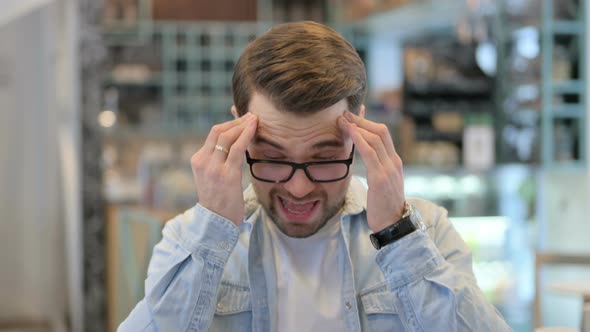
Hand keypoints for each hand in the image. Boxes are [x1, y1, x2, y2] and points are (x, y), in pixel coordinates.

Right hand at [190, 112, 257, 224]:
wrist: (216, 221)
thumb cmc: (219, 199)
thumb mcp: (212, 176)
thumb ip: (218, 159)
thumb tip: (232, 141)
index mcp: (197, 160)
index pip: (213, 134)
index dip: (229, 123)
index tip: (243, 119)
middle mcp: (202, 161)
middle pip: (218, 131)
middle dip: (236, 121)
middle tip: (251, 116)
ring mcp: (213, 168)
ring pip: (227, 136)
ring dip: (242, 125)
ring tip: (255, 119)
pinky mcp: (226, 175)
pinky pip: (236, 149)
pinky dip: (246, 135)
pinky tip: (254, 128)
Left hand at [338, 110, 404, 232]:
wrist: (393, 225)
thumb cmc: (384, 205)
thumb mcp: (382, 182)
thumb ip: (376, 167)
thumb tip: (363, 157)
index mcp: (394, 162)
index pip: (383, 134)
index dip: (367, 121)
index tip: (352, 116)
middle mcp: (394, 162)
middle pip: (380, 131)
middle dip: (361, 119)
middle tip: (344, 113)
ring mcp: (389, 169)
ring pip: (375, 138)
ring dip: (357, 126)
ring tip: (342, 120)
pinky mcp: (380, 179)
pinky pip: (370, 153)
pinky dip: (360, 140)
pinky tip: (350, 132)